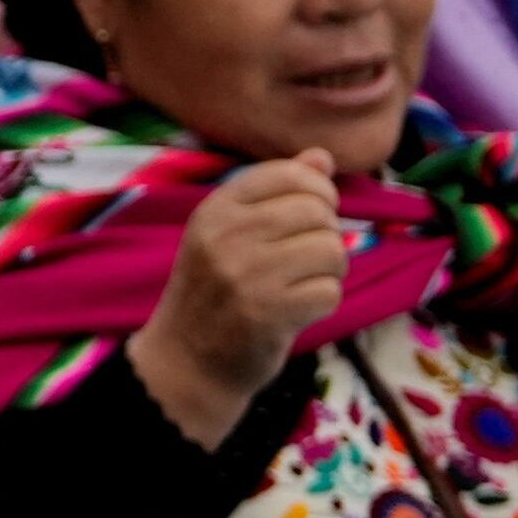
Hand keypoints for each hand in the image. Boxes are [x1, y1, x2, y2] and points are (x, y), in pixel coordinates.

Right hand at [126, 149, 347, 448]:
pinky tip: (298, 310)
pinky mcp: (268, 313)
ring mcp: (246, 275)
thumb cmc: (214, 291)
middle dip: (326, 234)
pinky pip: (330, 291)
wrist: (186, 360)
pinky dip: (324, 302)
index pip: (289, 174)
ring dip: (330, 271)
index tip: (311, 215)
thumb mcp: (230, 234)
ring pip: (331, 249)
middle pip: (318, 211)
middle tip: (304, 258)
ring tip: (303, 284)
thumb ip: (275, 193)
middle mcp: (227, 236)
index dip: (317, 191)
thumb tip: (322, 157)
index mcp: (215, 210)